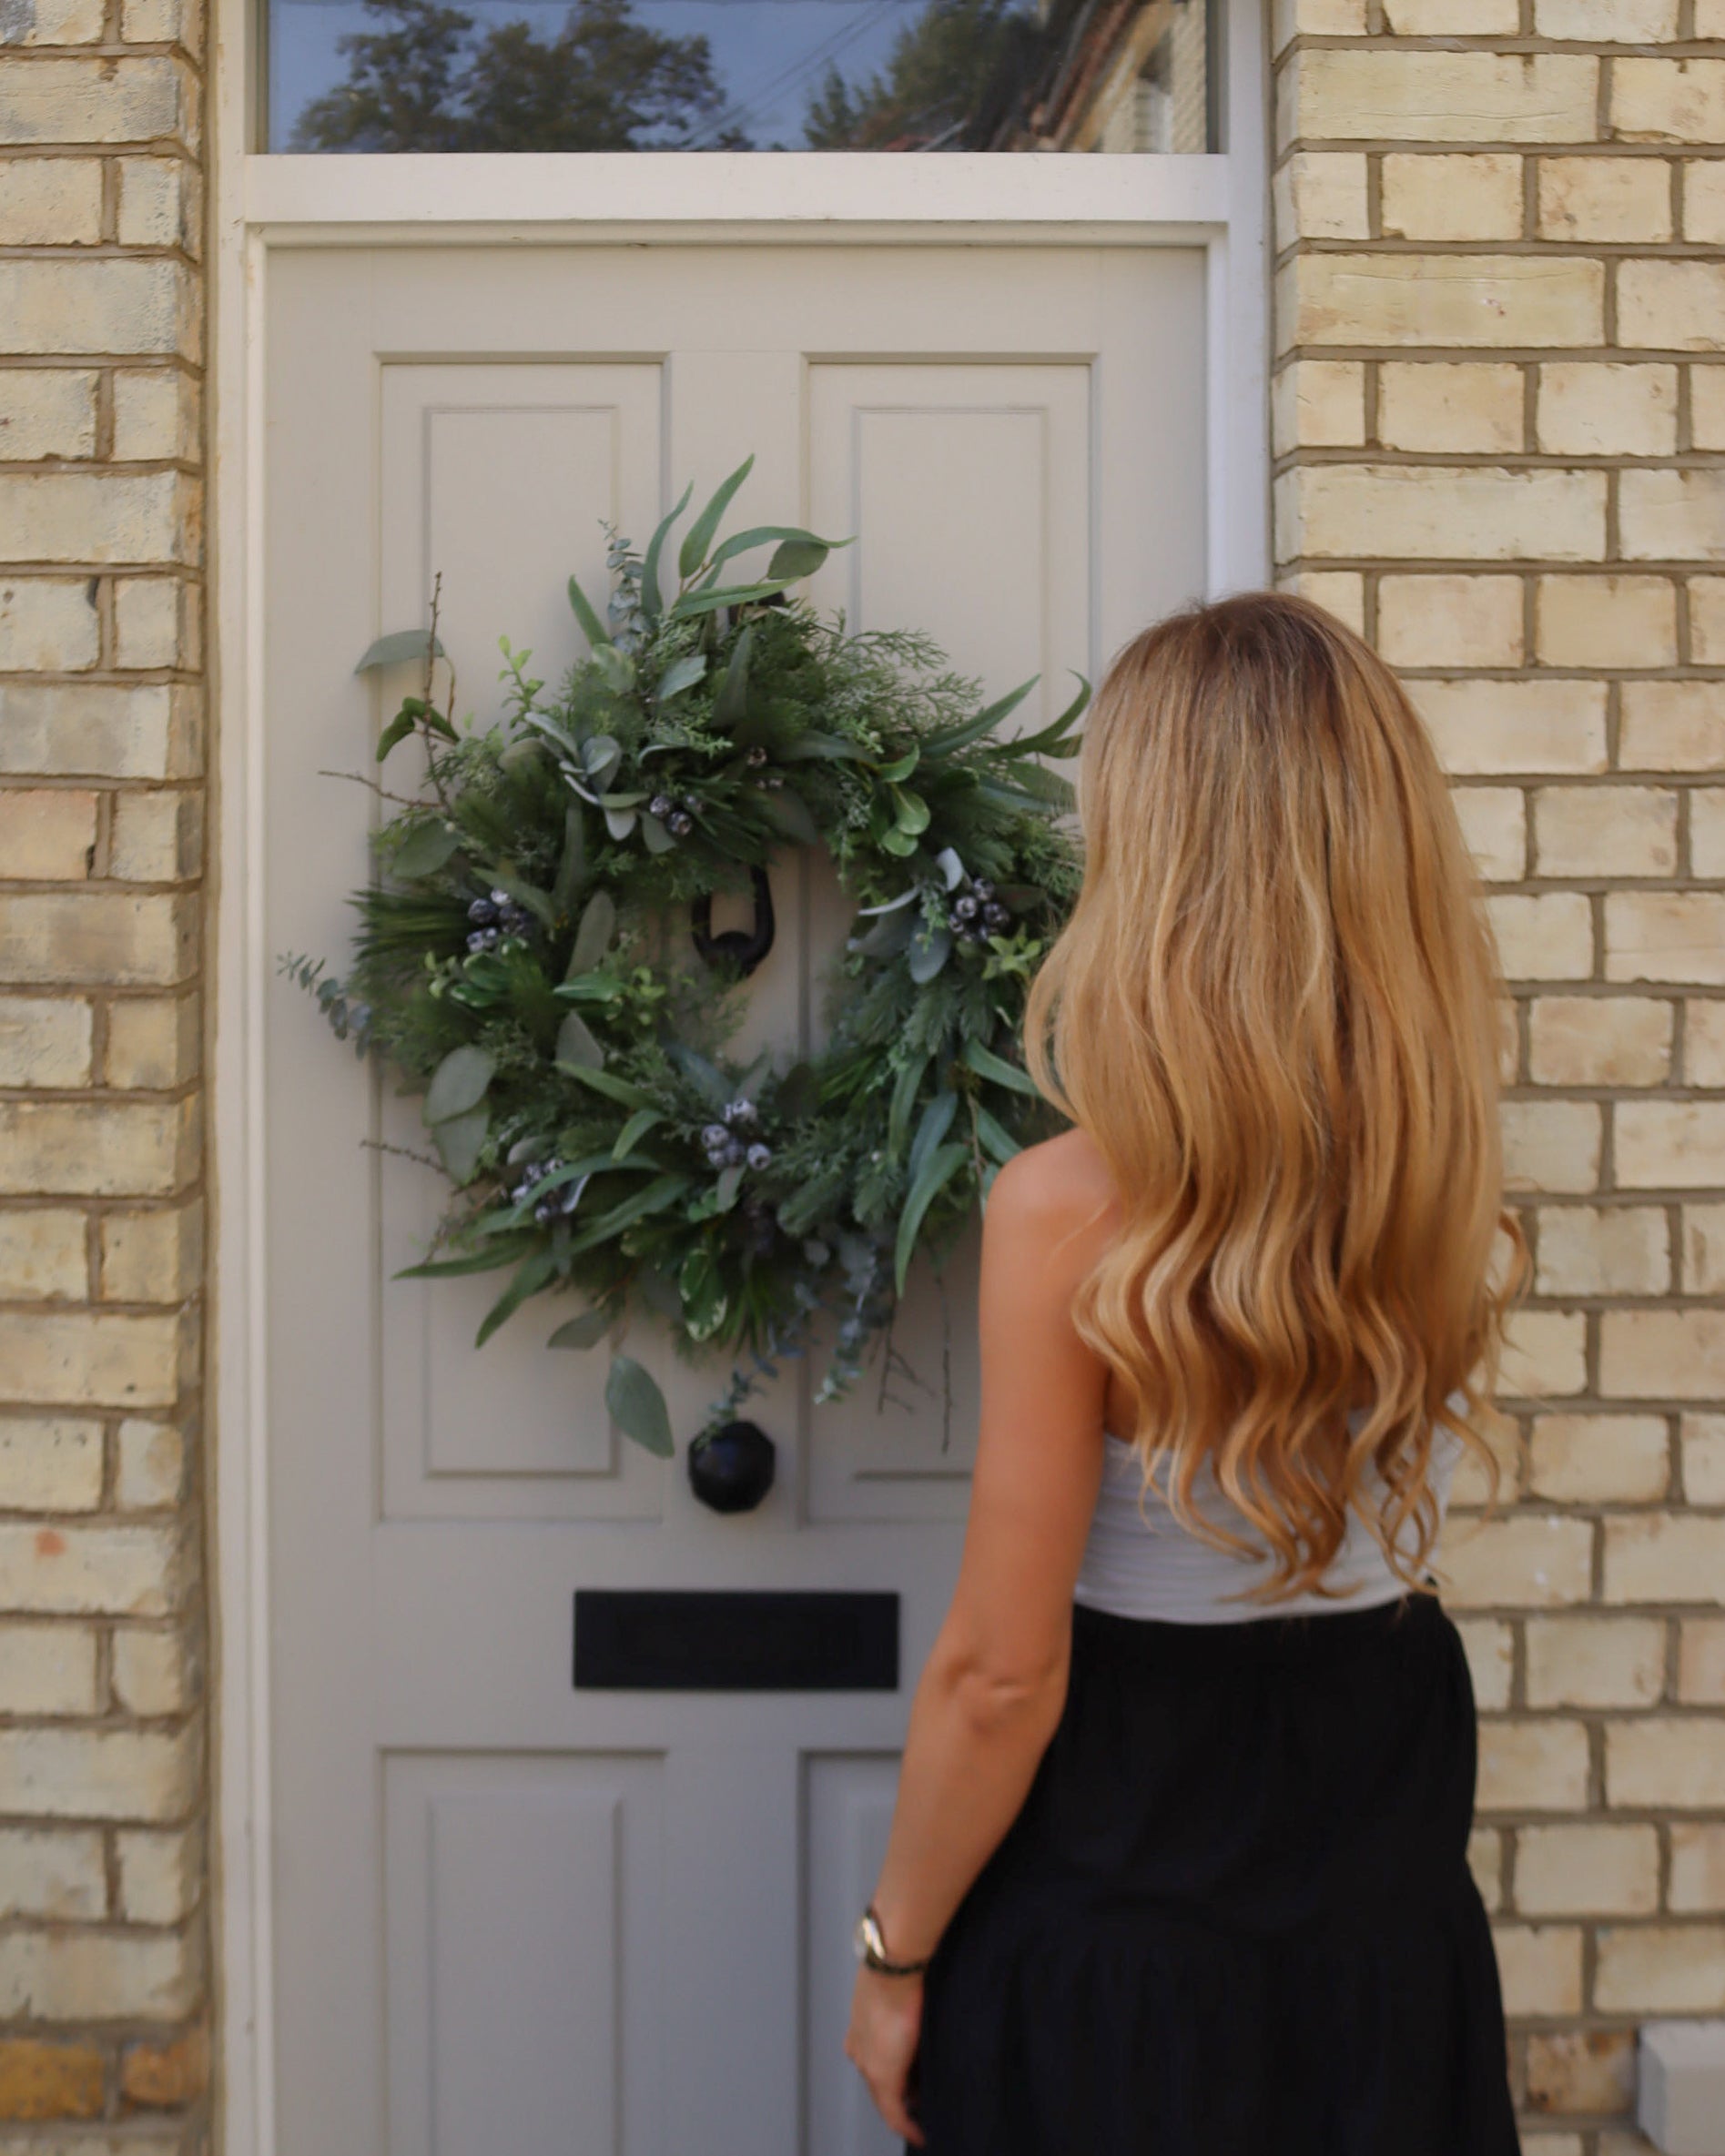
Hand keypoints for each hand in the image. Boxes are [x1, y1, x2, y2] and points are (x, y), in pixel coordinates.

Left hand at [844, 1965, 925, 2146]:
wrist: (894, 1965)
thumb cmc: (899, 1968)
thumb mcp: (897, 1988)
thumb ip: (903, 2005)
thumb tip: (918, 2007)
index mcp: (860, 2030)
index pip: (873, 2061)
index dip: (891, 2074)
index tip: (905, 2085)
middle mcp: (859, 2050)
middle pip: (878, 2083)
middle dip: (899, 2094)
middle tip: (920, 2102)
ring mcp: (868, 2064)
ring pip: (886, 2096)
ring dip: (904, 2106)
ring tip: (924, 2114)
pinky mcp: (883, 2076)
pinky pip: (894, 2112)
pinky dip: (906, 2124)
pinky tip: (919, 2134)